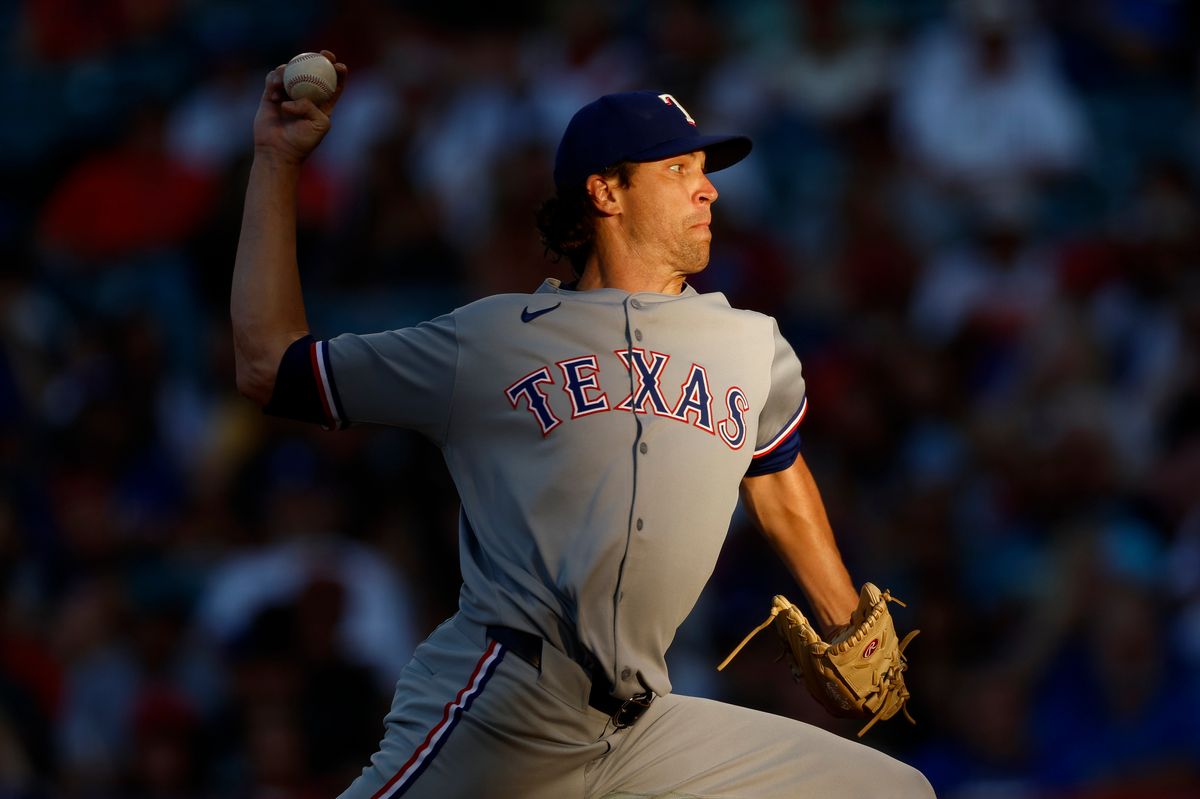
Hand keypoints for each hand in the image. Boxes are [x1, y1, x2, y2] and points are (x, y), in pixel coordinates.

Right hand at [252, 50, 346, 165]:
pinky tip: (275, 90)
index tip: (340, 66)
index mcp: (322, 104)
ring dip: (291, 69)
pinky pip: (273, 79)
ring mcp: (287, 94)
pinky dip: (274, 79)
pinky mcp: (271, 95)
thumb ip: (312, 107)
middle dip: (320, 58)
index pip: (333, 84)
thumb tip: (295, 98)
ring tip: (286, 80)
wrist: (277, 151)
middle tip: (323, 54)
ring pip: (291, 71)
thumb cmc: (301, 142)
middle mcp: (305, 96)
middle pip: (313, 71)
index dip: (338, 73)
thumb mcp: (318, 125)